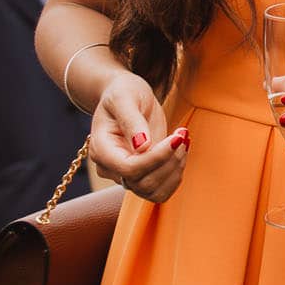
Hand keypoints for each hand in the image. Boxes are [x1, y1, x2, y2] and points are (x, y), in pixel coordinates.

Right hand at [89, 72, 187, 202]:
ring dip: (175, 170)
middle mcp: (110, 167)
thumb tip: (142, 147)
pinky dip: (176, 176)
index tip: (177, 137)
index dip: (157, 158)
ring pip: (152, 192)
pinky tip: (181, 152)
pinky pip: (160, 191)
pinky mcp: (142, 174)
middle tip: (182, 135)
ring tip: (183, 141)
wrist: (126, 96)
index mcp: (101, 149)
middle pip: (142, 184)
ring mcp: (125, 174)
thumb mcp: (125, 97)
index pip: (129, 169)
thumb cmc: (123, 93)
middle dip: (170, 162)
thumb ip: (132, 121)